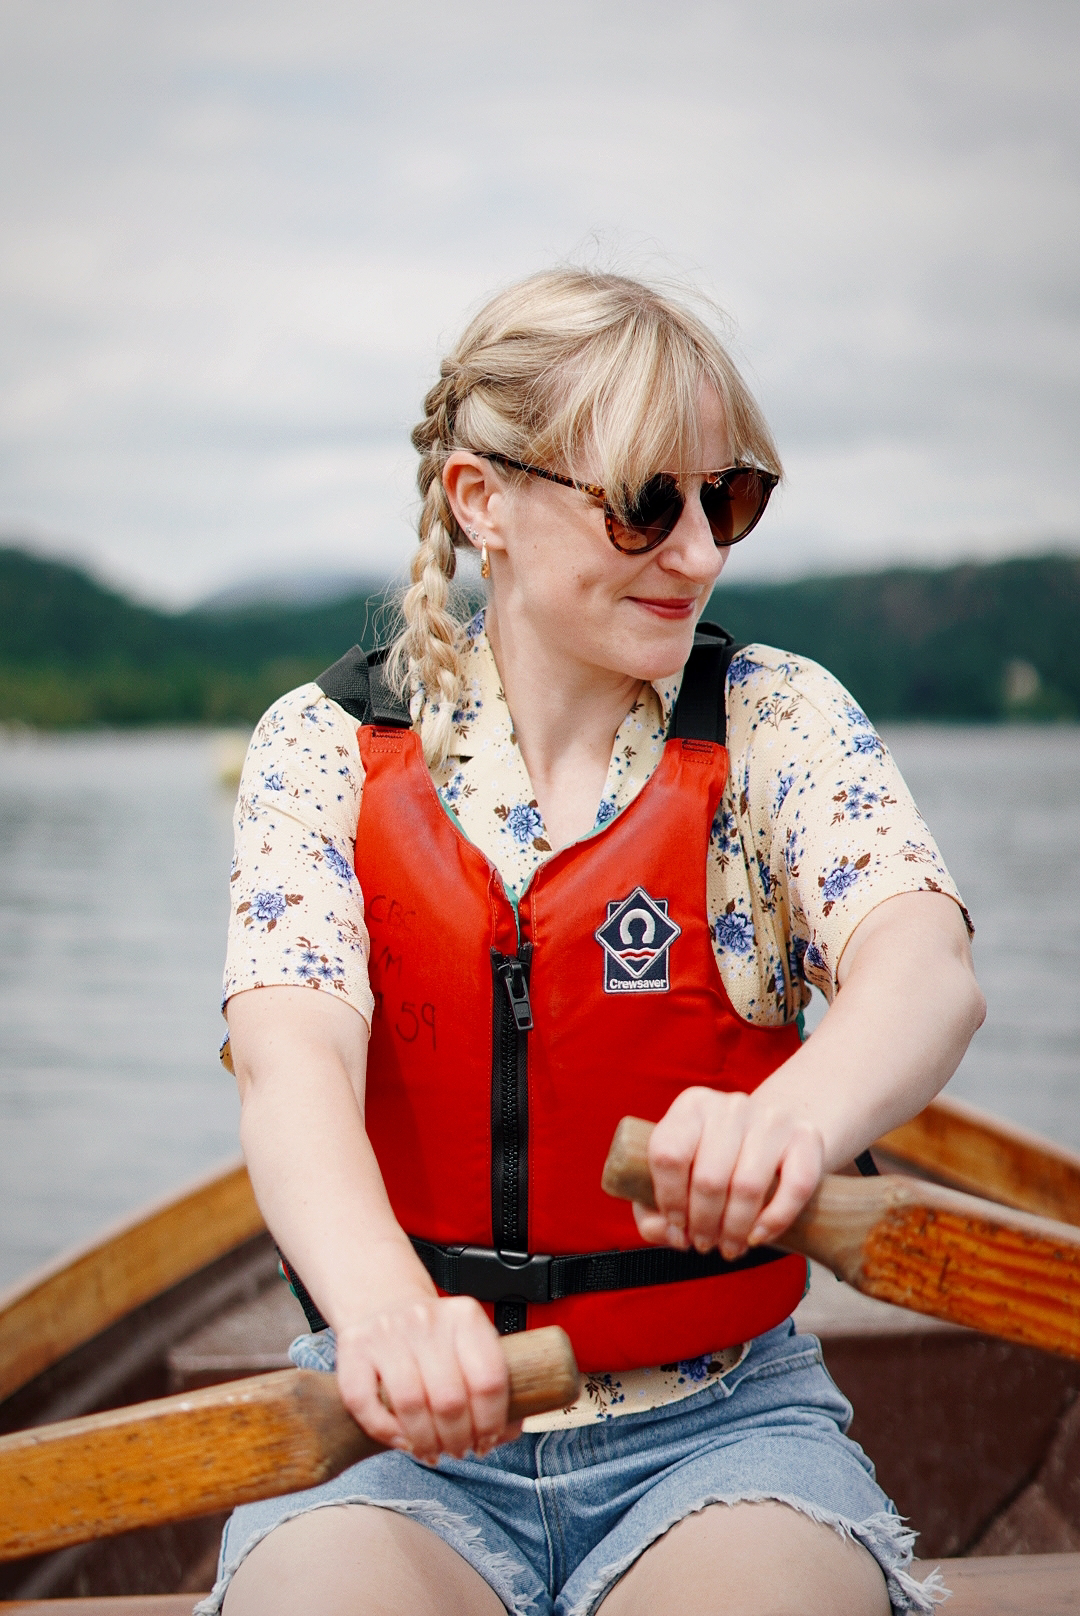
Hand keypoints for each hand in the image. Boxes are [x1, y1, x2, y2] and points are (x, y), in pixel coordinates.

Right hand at [334, 1294, 519, 1463]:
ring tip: (431, 1450)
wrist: (386, 1303)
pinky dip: (385, 1432)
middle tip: (457, 1450)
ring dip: (424, 1442)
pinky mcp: (353, 1346)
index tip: (487, 1441)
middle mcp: (426, 1318)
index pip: (489, 1381)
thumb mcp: (469, 1346)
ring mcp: (387, 1331)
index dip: (490, 1423)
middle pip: (450, 1399)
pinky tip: (401, 1438)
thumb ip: (492, 1386)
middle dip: (457, 1440)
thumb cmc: (433, 1338)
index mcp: (465, 1316)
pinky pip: (365, 1404)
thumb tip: (510, 1430)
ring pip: (410, 1405)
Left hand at [633, 1086, 824, 1259]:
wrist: (776, 1133)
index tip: (677, 1225)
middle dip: (704, 1224)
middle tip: (705, 1244)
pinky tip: (759, 1236)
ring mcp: (772, 1119)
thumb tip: (661, 1231)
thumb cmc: (718, 1160)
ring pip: (748, 1186)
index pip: (668, 1154)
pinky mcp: (807, 1137)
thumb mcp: (682, 1173)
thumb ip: (656, 1208)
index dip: (668, 1199)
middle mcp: (731, 1106)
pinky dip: (775, 1220)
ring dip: (735, 1229)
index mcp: (691, 1106)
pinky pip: (795, 1187)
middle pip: (708, 1177)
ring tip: (730, 1247)